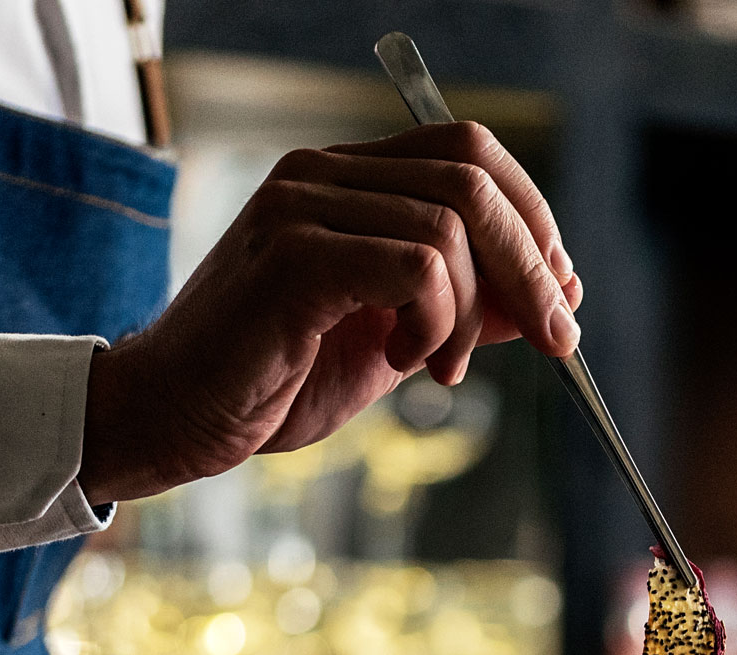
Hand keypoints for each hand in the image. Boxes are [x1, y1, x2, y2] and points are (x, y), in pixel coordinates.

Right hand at [80, 122, 581, 503]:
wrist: (177, 419)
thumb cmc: (274, 384)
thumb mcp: (391, 344)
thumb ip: (459, 311)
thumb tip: (547, 297)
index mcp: (344, 179)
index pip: (467, 153)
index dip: (530, 217)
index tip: (559, 291)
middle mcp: (322, 174)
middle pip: (472, 176)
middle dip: (532, 265)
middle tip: (555, 339)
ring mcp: (302, 207)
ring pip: (449, 228)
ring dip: (470, 314)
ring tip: (436, 369)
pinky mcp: (294, 257)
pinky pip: (416, 266)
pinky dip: (434, 322)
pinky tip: (402, 361)